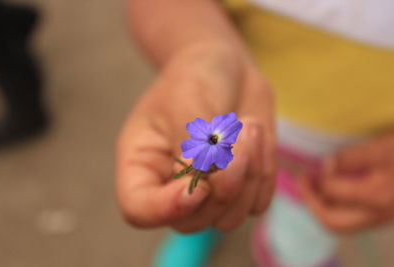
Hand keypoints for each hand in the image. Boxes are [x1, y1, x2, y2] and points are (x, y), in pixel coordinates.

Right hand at [116, 42, 275, 232]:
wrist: (225, 66)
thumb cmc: (194, 77)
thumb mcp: (187, 101)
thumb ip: (194, 147)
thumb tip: (204, 187)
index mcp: (142, 164)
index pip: (139, 210)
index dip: (168, 207)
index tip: (201, 183)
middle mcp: (170, 186)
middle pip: (190, 222)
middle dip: (223, 186)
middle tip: (237, 138)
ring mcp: (206, 192)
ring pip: (228, 218)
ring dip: (247, 177)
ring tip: (249, 127)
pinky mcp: (239, 188)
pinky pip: (257, 202)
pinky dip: (264, 172)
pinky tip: (256, 136)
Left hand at [299, 133, 393, 232]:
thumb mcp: (383, 147)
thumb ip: (351, 157)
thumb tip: (326, 165)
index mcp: (376, 197)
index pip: (333, 193)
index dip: (320, 179)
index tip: (319, 165)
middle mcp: (378, 214)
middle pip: (333, 222)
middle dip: (312, 202)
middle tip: (302, 181)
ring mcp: (382, 218)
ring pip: (343, 223)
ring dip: (323, 206)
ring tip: (314, 185)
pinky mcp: (385, 214)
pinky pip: (353, 218)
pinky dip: (337, 206)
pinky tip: (333, 188)